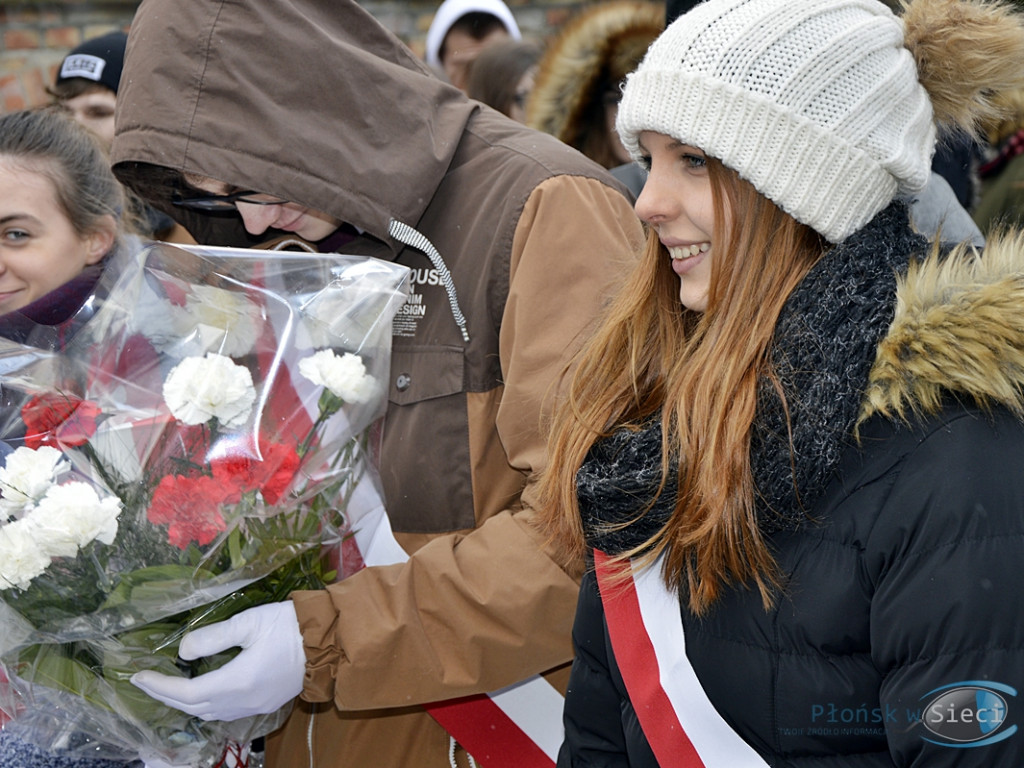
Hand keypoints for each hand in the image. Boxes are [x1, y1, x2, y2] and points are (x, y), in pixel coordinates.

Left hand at [131, 601, 304, 720]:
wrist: (329, 641)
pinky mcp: (266, 703)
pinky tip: (205, 691)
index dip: (159, 687)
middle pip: (194, 707)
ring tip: (171, 687)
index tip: (138, 677)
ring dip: (186, 703)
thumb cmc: (289, 626)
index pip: (186, 692)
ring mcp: (255, 705)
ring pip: (210, 713)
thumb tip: (182, 651)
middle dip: (166, 696)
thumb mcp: (248, 622)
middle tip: (147, 683)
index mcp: (236, 681)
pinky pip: (227, 711)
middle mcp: (242, 701)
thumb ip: (212, 637)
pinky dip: (207, 704)